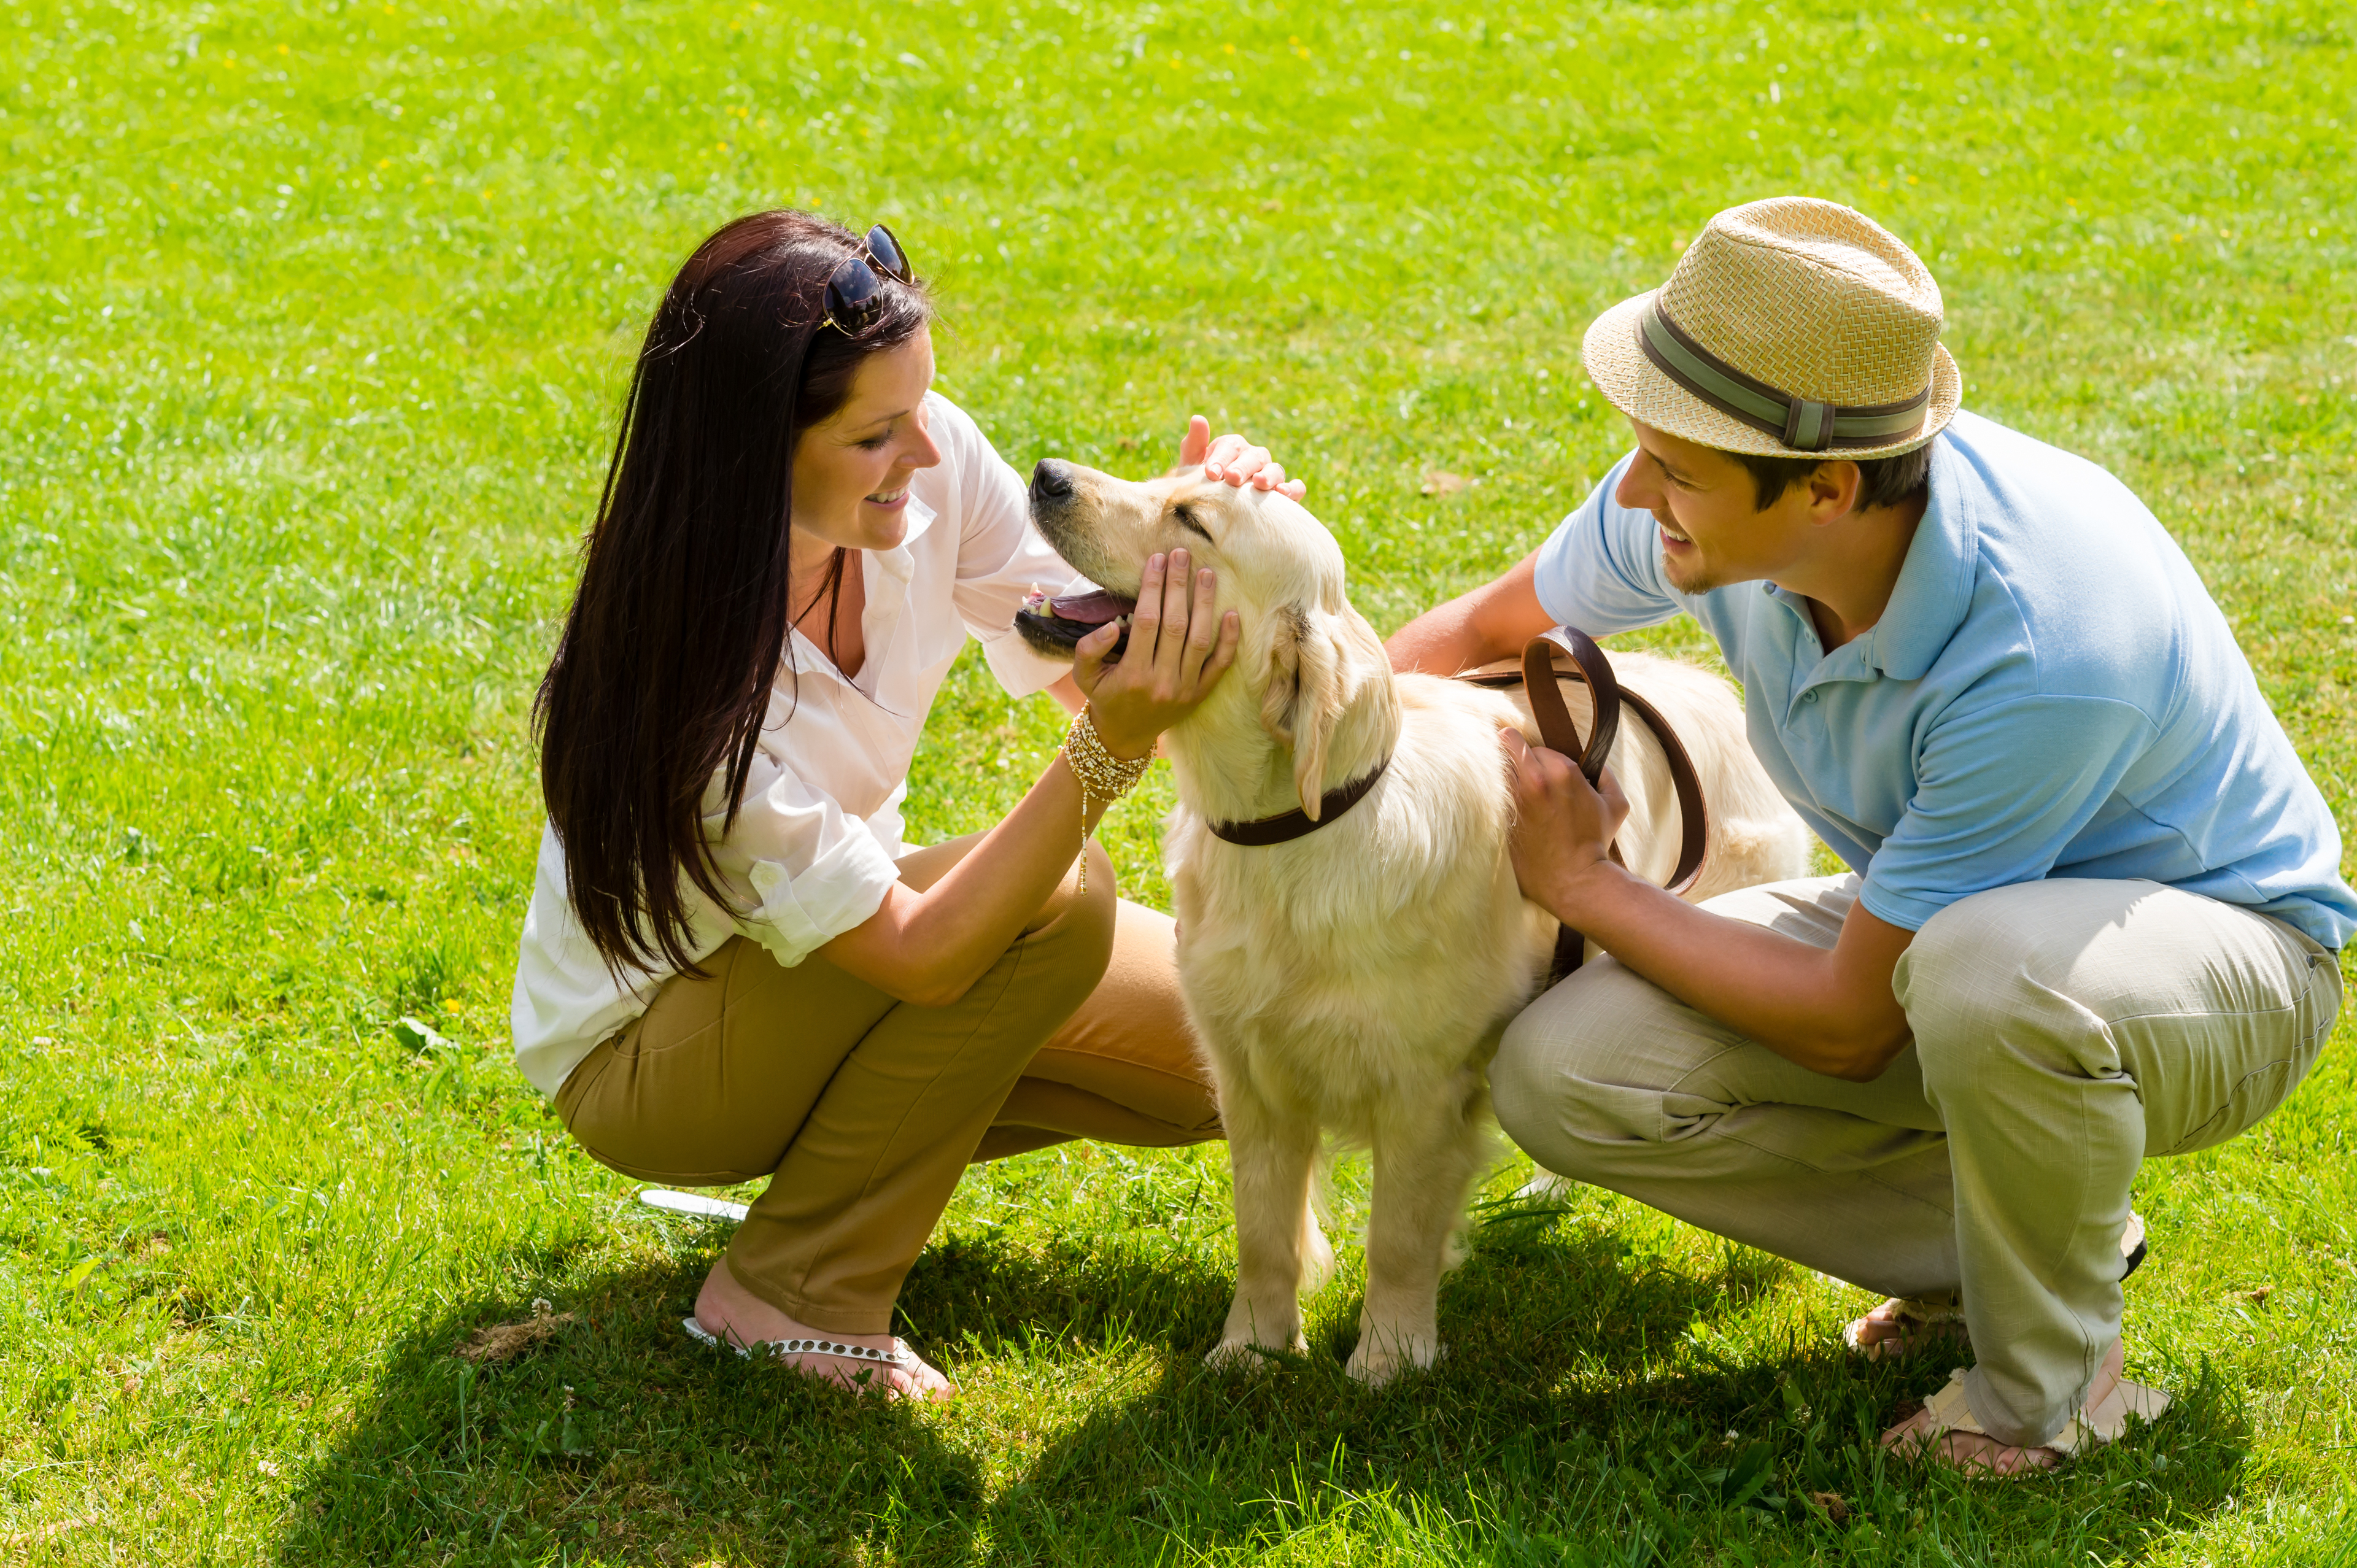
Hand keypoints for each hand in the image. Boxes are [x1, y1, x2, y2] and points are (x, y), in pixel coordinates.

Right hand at [1073, 547, 1240, 758]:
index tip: (1157, 560)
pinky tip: (1232, 613)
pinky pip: (1220, 665)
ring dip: (1206, 604)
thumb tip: (1112, 624)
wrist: (1124, 736)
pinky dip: (1229, 640)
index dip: (1153, 588)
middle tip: (1183, 555)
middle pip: (1176, 625)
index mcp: (1133, 674)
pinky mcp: (1200, 694)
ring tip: (1207, 573)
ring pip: (1201, 640)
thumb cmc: (1104, 697)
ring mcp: (1185, 689)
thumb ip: (1090, 649)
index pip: (1147, 621)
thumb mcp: (1083, 677)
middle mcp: (1162, 682)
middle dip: (1179, 586)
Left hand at [1176, 414, 1307, 499]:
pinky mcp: (1284, 494)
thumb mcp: (1192, 468)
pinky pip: (1295, 488)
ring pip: (1275, 469)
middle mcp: (1253, 458)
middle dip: (1243, 466)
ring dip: (1269, 475)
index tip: (1210, 473)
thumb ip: (1194, 445)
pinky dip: (1292, 488)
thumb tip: (1198, 418)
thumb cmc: (1201, 487)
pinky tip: (1282, 494)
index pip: (1230, 445)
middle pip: (1254, 456)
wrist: (1213, 512)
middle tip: (1231, 478)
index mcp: (1233, 448)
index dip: (1221, 457)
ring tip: (1259, 484)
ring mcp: (1270, 475)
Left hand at [1499, 728, 1629, 911]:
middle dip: (1512, 753)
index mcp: (1563, 771)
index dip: (1539, 757)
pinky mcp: (1501, 818)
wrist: (1574, 879)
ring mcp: (1515, 799)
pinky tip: (1492, 797)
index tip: (1539, 769)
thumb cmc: (1595, 843)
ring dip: (1496, 769)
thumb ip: (1606, 776)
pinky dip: (1490, 792)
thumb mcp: (1616, 806)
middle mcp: (1535, 780)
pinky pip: (1486, 792)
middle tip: (1513, 763)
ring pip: (1494, 764)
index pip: (1537, 746)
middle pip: (1508, 744)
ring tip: (1500, 777)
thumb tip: (1594, 764)